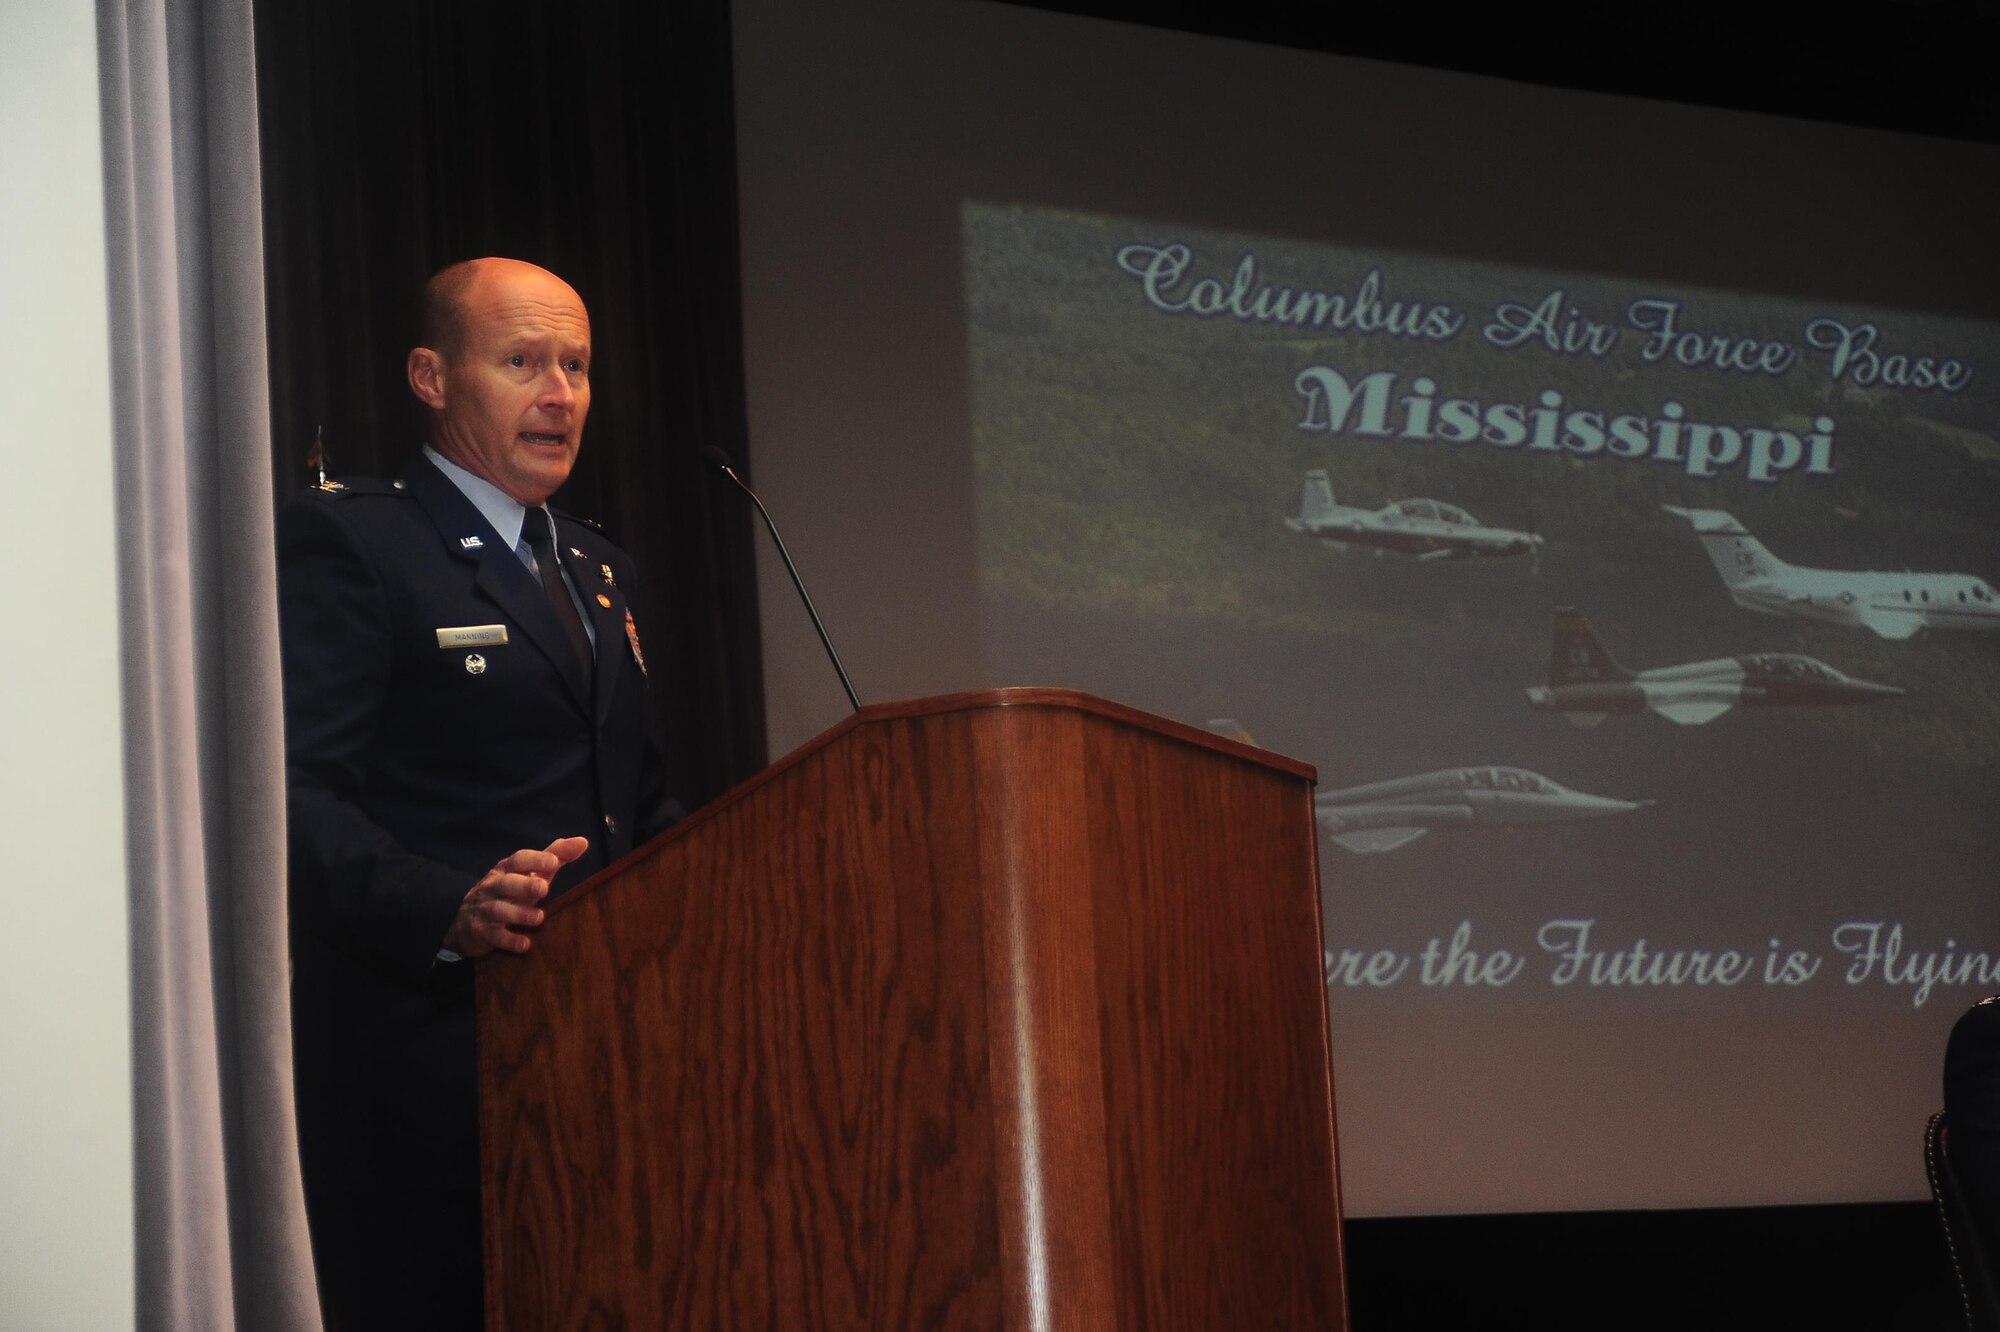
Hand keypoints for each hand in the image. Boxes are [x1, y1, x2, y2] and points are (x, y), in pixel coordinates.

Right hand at [441, 836, 588, 957]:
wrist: (466, 923)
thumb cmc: (508, 893)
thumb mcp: (528, 874)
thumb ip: (554, 858)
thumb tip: (582, 842)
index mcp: (505, 870)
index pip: (518, 860)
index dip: (535, 860)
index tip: (554, 861)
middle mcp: (492, 887)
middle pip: (505, 883)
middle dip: (524, 884)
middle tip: (544, 888)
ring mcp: (484, 910)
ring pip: (498, 909)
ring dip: (519, 914)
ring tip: (539, 918)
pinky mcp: (481, 932)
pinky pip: (494, 936)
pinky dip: (509, 940)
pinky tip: (525, 945)